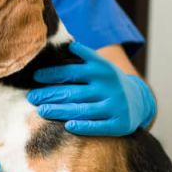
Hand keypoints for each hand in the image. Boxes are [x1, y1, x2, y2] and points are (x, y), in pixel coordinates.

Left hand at [27, 41, 155, 135]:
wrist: (140, 101)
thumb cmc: (108, 82)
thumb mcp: (99, 66)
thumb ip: (81, 57)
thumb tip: (59, 44)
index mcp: (102, 69)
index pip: (72, 70)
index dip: (52, 73)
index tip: (35, 77)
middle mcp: (109, 86)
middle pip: (73, 91)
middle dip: (50, 94)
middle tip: (32, 97)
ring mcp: (116, 105)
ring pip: (83, 109)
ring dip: (60, 111)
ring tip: (41, 110)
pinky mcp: (120, 124)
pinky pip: (99, 126)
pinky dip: (84, 126)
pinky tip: (68, 126)